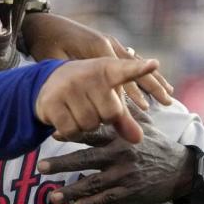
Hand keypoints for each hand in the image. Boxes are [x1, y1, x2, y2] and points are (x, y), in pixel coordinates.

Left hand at [21, 13, 173, 109]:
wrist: (41, 23)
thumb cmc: (45, 43)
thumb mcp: (55, 60)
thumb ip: (71, 76)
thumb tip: (84, 97)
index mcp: (98, 47)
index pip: (120, 75)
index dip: (132, 94)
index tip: (145, 108)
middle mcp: (107, 43)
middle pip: (135, 69)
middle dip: (152, 86)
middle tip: (168, 102)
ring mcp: (108, 43)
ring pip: (135, 64)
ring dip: (152, 79)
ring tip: (168, 93)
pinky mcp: (104, 45)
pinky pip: (128, 61)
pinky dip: (141, 73)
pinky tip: (151, 79)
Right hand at [35, 58, 158, 143]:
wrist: (49, 82)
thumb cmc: (88, 90)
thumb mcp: (107, 97)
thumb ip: (124, 118)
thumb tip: (137, 139)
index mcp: (106, 69)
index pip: (125, 71)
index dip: (139, 69)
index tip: (153, 64)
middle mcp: (87, 74)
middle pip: (110, 114)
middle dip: (103, 118)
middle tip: (92, 106)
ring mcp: (68, 87)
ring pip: (90, 125)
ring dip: (86, 126)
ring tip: (77, 111)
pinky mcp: (52, 102)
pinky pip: (72, 130)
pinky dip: (72, 132)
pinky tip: (66, 119)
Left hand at [36, 103, 193, 203]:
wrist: (181, 171)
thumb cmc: (157, 145)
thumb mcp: (144, 124)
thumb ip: (124, 110)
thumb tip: (113, 87)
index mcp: (120, 137)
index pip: (94, 133)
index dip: (74, 132)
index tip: (54, 133)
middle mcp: (120, 155)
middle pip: (86, 159)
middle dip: (62, 164)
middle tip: (41, 167)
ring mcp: (124, 175)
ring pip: (92, 183)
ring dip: (71, 191)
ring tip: (51, 196)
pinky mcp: (129, 192)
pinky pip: (106, 199)